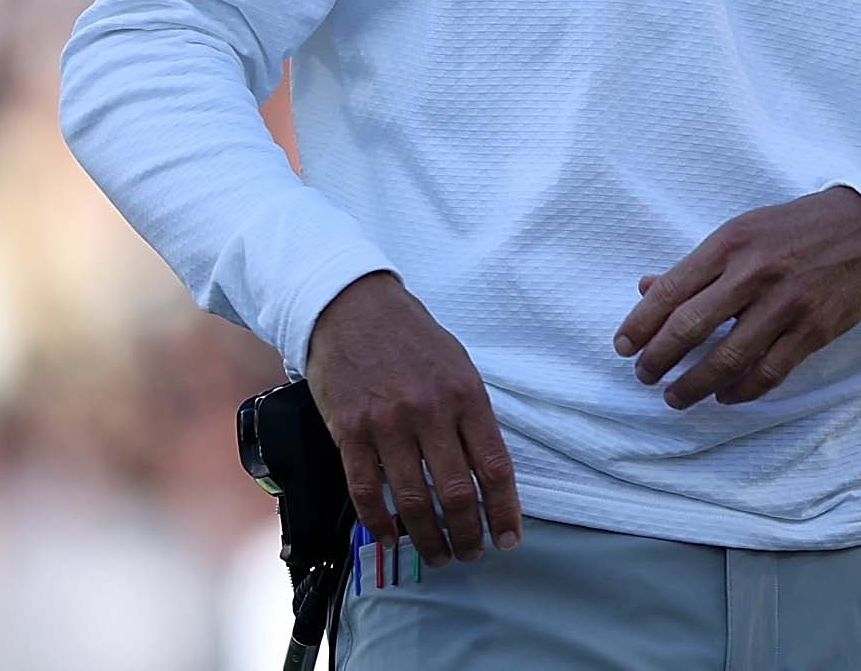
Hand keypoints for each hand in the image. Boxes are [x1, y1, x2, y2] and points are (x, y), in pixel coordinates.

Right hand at [302, 271, 523, 568]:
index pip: (495, 467)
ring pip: (414, 500)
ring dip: (430, 538)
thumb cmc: (411, 336)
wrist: (352, 306)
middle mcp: (430, 412)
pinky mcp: (350, 431)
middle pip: (458, 493)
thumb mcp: (458, 365)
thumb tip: (488, 471)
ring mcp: (387, 424)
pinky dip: (381, 522)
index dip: (506, 511)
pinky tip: (392, 538)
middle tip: (472, 553)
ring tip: (439, 555)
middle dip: (469, 534)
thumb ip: (472, 415)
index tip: (510, 538)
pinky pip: (366, 490)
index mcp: (466, 395)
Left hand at [613, 188, 860, 409]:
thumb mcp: (741, 231)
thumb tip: (646, 289)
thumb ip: (695, 265)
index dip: (641, 325)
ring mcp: (786, 304)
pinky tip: (724, 396)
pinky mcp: (814, 330)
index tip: (623, 347)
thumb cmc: (793, 229)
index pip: (671, 291)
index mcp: (730, 244)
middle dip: (659, 359)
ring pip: (728, 358)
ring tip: (675, 396)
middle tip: (644, 376)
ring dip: (694, 385)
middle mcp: (755, 273)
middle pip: (691, 328)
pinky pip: (770, 372)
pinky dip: (742, 391)